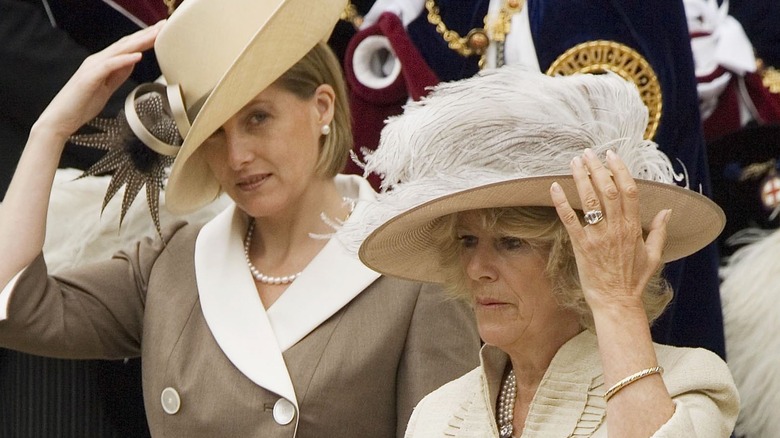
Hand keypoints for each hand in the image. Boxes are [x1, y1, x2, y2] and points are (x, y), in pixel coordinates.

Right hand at [34, 20, 165, 139]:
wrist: (61, 119)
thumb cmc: (81, 105)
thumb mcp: (107, 87)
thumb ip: (119, 74)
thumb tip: (132, 61)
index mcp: (102, 63)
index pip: (126, 47)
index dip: (144, 38)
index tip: (160, 32)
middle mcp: (97, 61)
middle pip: (125, 44)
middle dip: (145, 34)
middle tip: (163, 25)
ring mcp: (92, 68)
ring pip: (119, 50)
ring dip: (138, 42)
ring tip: (155, 35)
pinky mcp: (89, 78)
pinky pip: (109, 66)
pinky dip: (124, 60)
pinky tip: (138, 55)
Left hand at [549, 149, 670, 313]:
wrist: (617, 302)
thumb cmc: (634, 281)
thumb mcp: (654, 256)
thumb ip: (660, 231)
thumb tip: (667, 211)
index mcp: (634, 228)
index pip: (630, 191)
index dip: (620, 170)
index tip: (612, 155)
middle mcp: (617, 228)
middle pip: (608, 190)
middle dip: (598, 168)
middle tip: (588, 152)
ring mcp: (598, 237)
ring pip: (590, 200)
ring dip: (581, 178)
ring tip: (574, 161)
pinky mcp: (581, 246)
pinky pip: (570, 220)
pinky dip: (562, 202)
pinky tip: (554, 187)